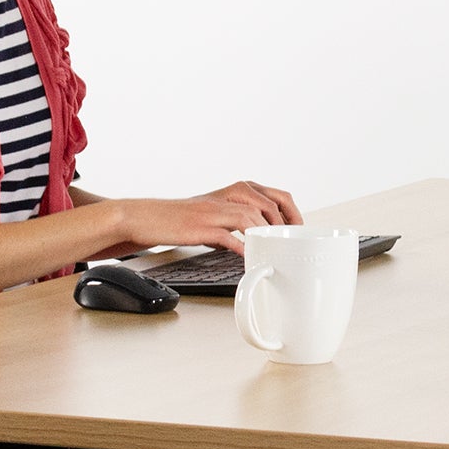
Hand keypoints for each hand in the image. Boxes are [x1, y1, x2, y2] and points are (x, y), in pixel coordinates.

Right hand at [119, 180, 302, 253]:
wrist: (148, 217)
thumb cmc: (182, 219)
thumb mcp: (216, 214)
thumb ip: (239, 222)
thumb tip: (260, 240)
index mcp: (236, 190)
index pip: (277, 195)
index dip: (294, 214)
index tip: (300, 233)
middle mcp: (229, 195)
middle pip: (270, 205)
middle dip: (286, 227)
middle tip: (291, 246)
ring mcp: (216, 210)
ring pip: (252, 217)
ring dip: (267, 236)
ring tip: (275, 252)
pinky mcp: (202, 226)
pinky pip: (229, 236)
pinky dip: (242, 247)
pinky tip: (250, 258)